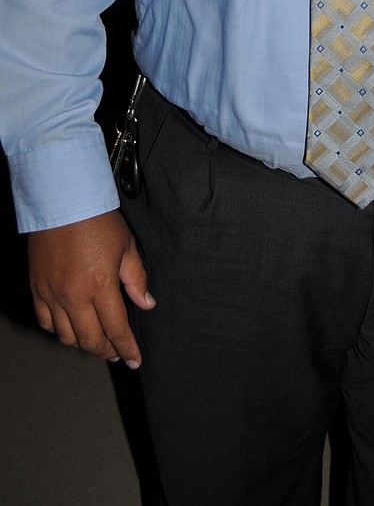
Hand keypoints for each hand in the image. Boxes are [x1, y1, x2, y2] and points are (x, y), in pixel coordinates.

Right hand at [28, 210, 154, 367]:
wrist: (63, 202)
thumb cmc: (98, 222)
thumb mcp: (127, 247)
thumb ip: (136, 280)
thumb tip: (147, 304)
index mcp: (101, 286)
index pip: (116, 329)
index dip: (127, 348)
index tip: (134, 361)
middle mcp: (75, 296)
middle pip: (90, 340)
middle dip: (106, 351)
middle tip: (116, 354)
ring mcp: (53, 295)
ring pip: (67, 336)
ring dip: (83, 344)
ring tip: (96, 343)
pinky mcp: (37, 289)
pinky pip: (46, 322)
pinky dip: (59, 331)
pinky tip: (70, 329)